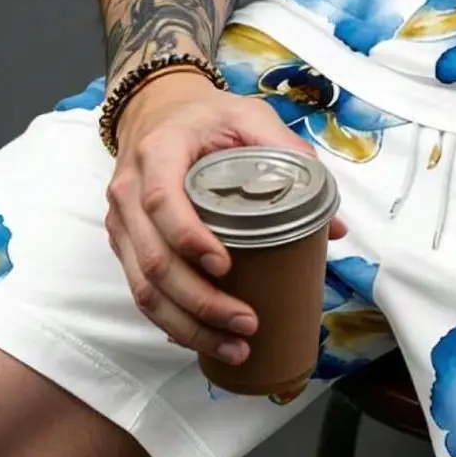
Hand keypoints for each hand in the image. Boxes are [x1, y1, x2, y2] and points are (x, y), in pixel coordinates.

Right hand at [106, 71, 345, 364]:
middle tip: (247, 324)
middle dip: (200, 302)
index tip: (226, 267)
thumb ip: (291, 157)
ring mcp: (123, 224)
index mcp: (158, 154)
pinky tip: (204, 341)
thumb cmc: (207, 116)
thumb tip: (333, 226)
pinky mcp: (126, 246)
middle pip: (153, 261)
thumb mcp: (250, 117)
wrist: (157, 109)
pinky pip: (141, 293)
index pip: (162, 202)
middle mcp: (129, 193)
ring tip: (234, 347)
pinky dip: (171, 323)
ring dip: (187, 326)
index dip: (189, 239)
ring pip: (143, 289)